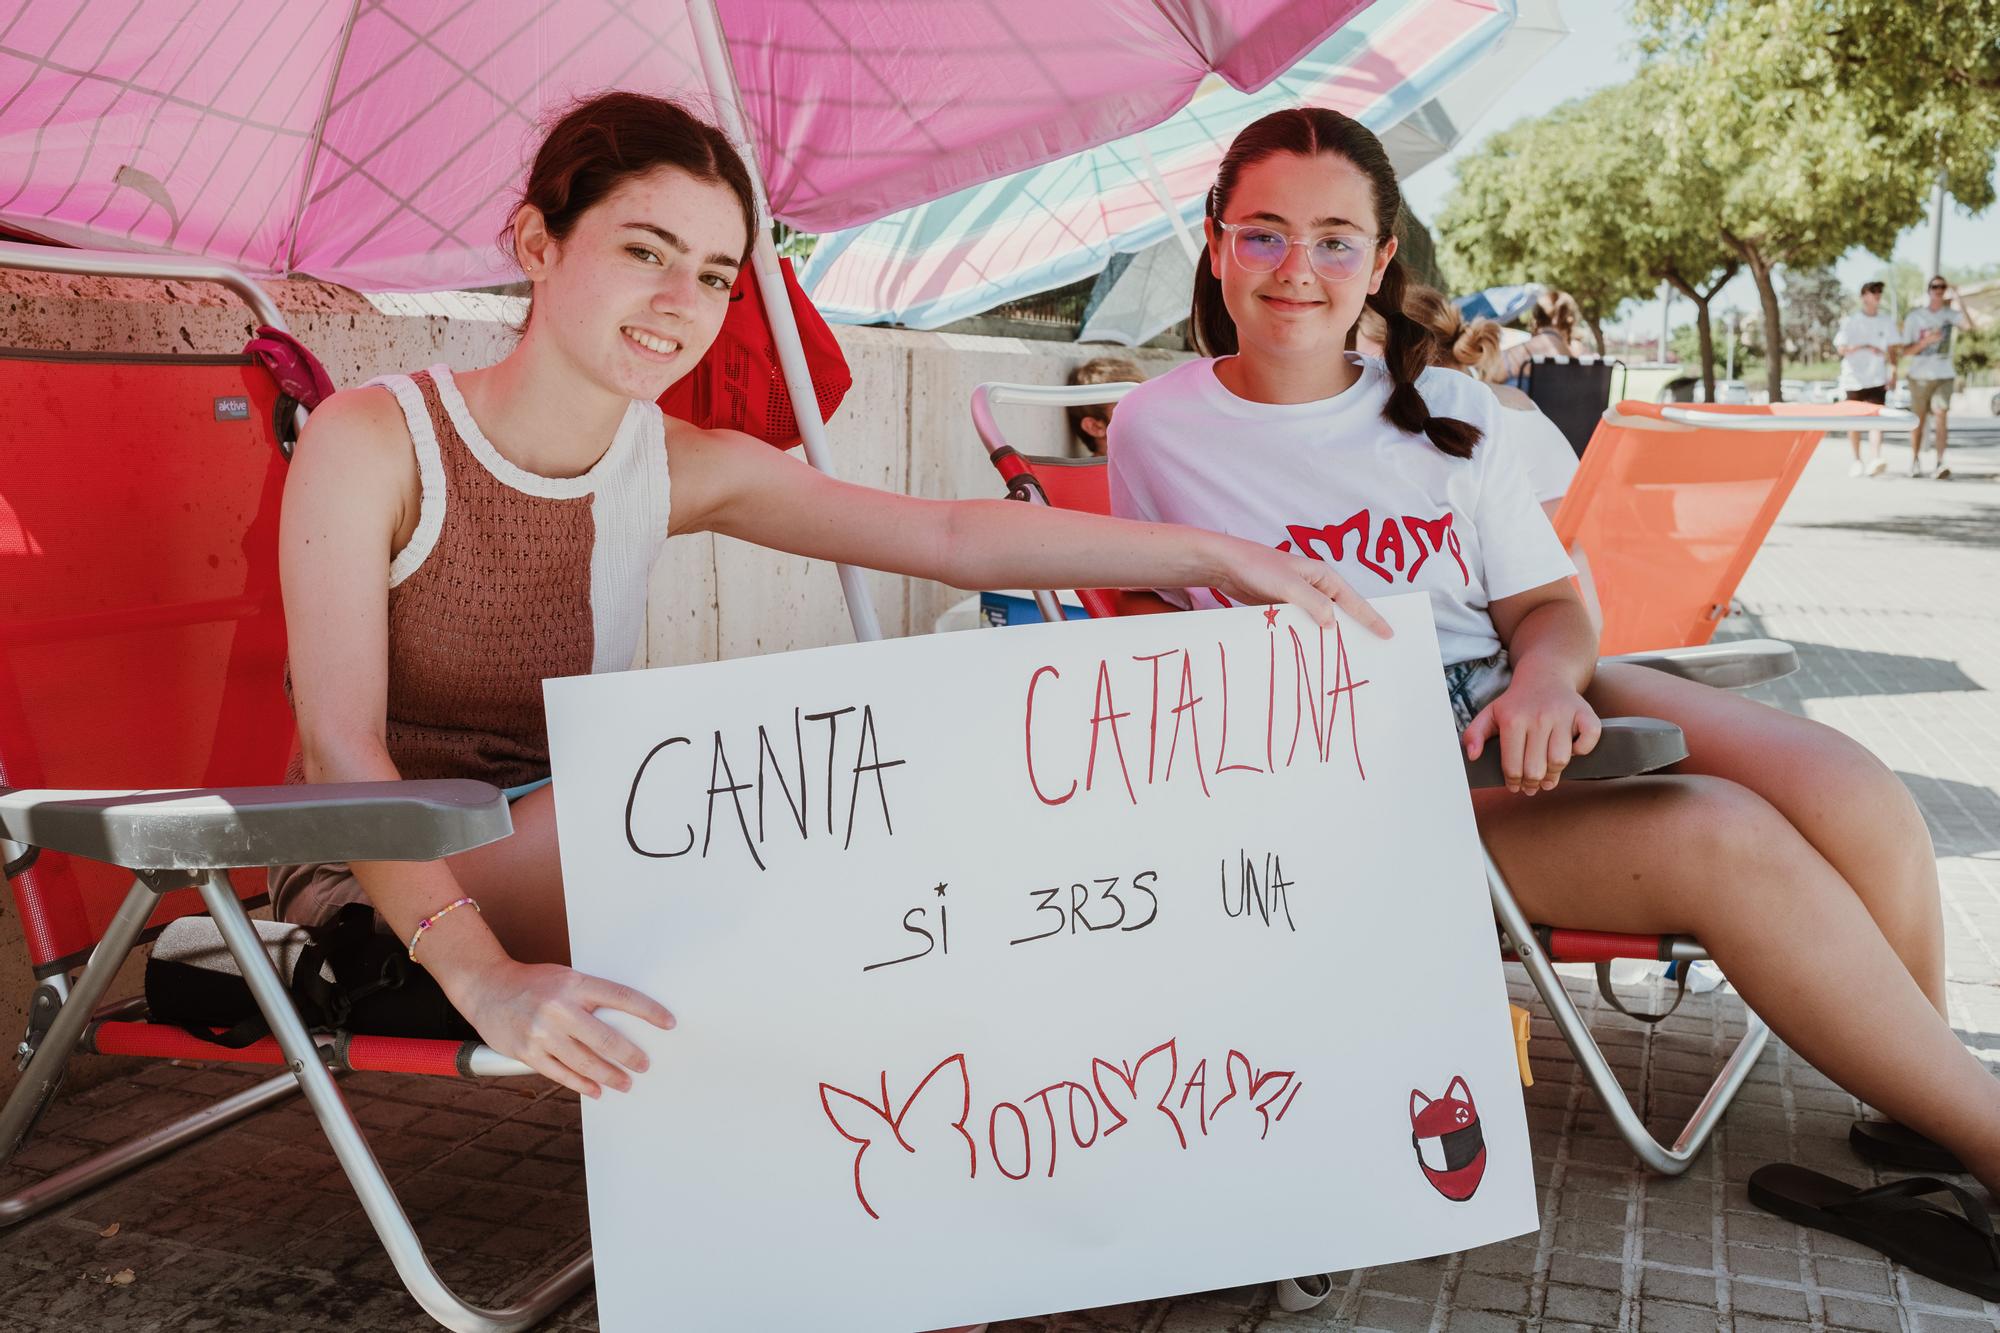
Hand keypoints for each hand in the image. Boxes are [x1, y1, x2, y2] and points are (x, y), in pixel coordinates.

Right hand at [455, 958, 674, 1096]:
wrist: (487, 987)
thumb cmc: (534, 983)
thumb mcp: (565, 978)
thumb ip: (589, 996)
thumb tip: (624, 1021)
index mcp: (575, 984)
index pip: (621, 997)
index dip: (648, 1011)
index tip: (668, 1023)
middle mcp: (560, 1008)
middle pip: (605, 1038)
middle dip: (630, 1055)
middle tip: (644, 1065)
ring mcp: (542, 1032)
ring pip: (585, 1062)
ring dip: (609, 1076)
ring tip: (626, 1083)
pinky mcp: (527, 1052)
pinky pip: (561, 1074)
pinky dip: (581, 1084)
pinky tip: (595, 1090)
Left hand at [1208, 538, 1391, 637]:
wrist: (1226, 565)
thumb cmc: (1258, 567)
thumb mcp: (1289, 586)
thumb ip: (1313, 604)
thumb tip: (1332, 624)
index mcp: (1324, 576)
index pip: (1354, 601)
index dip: (1372, 618)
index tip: (1388, 634)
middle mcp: (1315, 586)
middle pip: (1340, 613)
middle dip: (1352, 631)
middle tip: (1368, 654)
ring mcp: (1299, 598)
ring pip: (1319, 621)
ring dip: (1325, 637)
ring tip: (1339, 658)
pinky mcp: (1283, 607)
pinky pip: (1301, 625)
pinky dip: (1305, 636)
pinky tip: (1308, 652)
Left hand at [1462, 674, 1600, 793]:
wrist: (1544, 676)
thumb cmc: (1516, 703)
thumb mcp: (1490, 714)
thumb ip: (1474, 734)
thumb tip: (1472, 756)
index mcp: (1512, 720)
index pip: (1512, 766)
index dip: (1513, 782)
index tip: (1515, 786)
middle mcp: (1538, 717)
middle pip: (1536, 768)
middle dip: (1532, 783)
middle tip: (1532, 785)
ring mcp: (1562, 714)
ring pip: (1560, 759)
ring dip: (1555, 773)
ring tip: (1548, 774)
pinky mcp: (1584, 712)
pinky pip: (1589, 739)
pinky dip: (1583, 750)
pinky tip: (1572, 750)